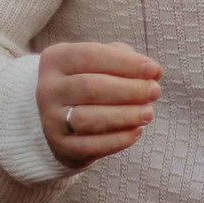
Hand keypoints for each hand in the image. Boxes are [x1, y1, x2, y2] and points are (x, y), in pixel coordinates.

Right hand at [38, 42, 162, 167]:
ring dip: (125, 116)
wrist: (63, 117)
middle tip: (155, 92)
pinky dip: (119, 139)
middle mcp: (48, 89)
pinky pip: (91, 145)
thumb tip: (152, 72)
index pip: (90, 56)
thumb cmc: (92, 81)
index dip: (125, 63)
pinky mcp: (62, 146)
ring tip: (148, 113)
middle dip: (129, 90)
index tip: (154, 70)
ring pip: (88, 119)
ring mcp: (51, 120)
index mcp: (56, 60)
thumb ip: (125, 59)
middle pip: (90, 87)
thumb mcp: (102, 62)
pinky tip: (137, 130)